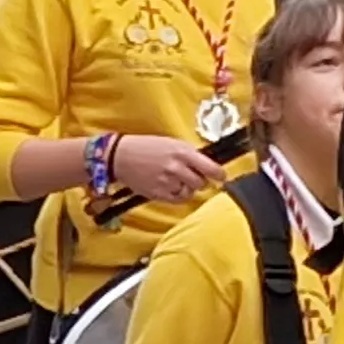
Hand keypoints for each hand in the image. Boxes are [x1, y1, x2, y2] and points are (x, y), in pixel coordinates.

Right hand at [107, 135, 227, 205]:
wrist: (121, 156)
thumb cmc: (148, 147)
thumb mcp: (172, 143)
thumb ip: (191, 154)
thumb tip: (209, 166)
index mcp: (182, 152)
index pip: (210, 168)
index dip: (219, 174)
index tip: (222, 177)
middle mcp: (176, 168)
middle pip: (201, 183)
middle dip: (200, 181)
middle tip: (194, 176)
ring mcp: (166, 182)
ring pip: (190, 192)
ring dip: (188, 188)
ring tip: (178, 180)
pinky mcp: (157, 193)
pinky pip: (177, 200)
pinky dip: (178, 195)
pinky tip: (172, 187)